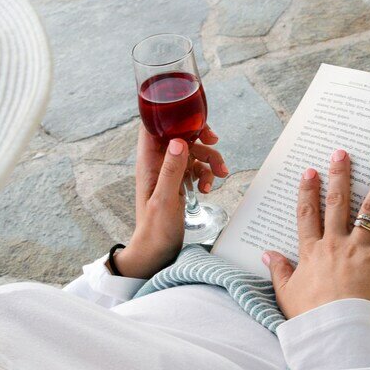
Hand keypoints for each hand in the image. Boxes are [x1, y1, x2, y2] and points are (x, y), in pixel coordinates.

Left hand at [117, 125, 228, 278]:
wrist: (156, 253)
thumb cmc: (155, 230)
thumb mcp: (165, 200)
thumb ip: (172, 170)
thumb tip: (179, 141)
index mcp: (148, 162)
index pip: (152, 125)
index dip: (171, 116)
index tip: (192, 121)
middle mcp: (158, 164)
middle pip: (180, 135)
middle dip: (200, 139)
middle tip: (215, 142)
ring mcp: (169, 173)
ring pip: (193, 153)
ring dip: (209, 161)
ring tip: (220, 175)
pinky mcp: (178, 184)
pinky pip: (196, 170)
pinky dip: (206, 176)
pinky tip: (207, 190)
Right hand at [262, 149, 369, 318]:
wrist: (333, 329)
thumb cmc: (310, 316)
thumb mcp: (287, 293)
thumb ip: (279, 272)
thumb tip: (267, 255)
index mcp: (311, 252)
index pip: (307, 215)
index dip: (308, 192)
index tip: (310, 173)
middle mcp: (334, 243)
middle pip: (336, 203)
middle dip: (339, 176)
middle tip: (342, 154)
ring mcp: (357, 249)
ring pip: (368, 210)